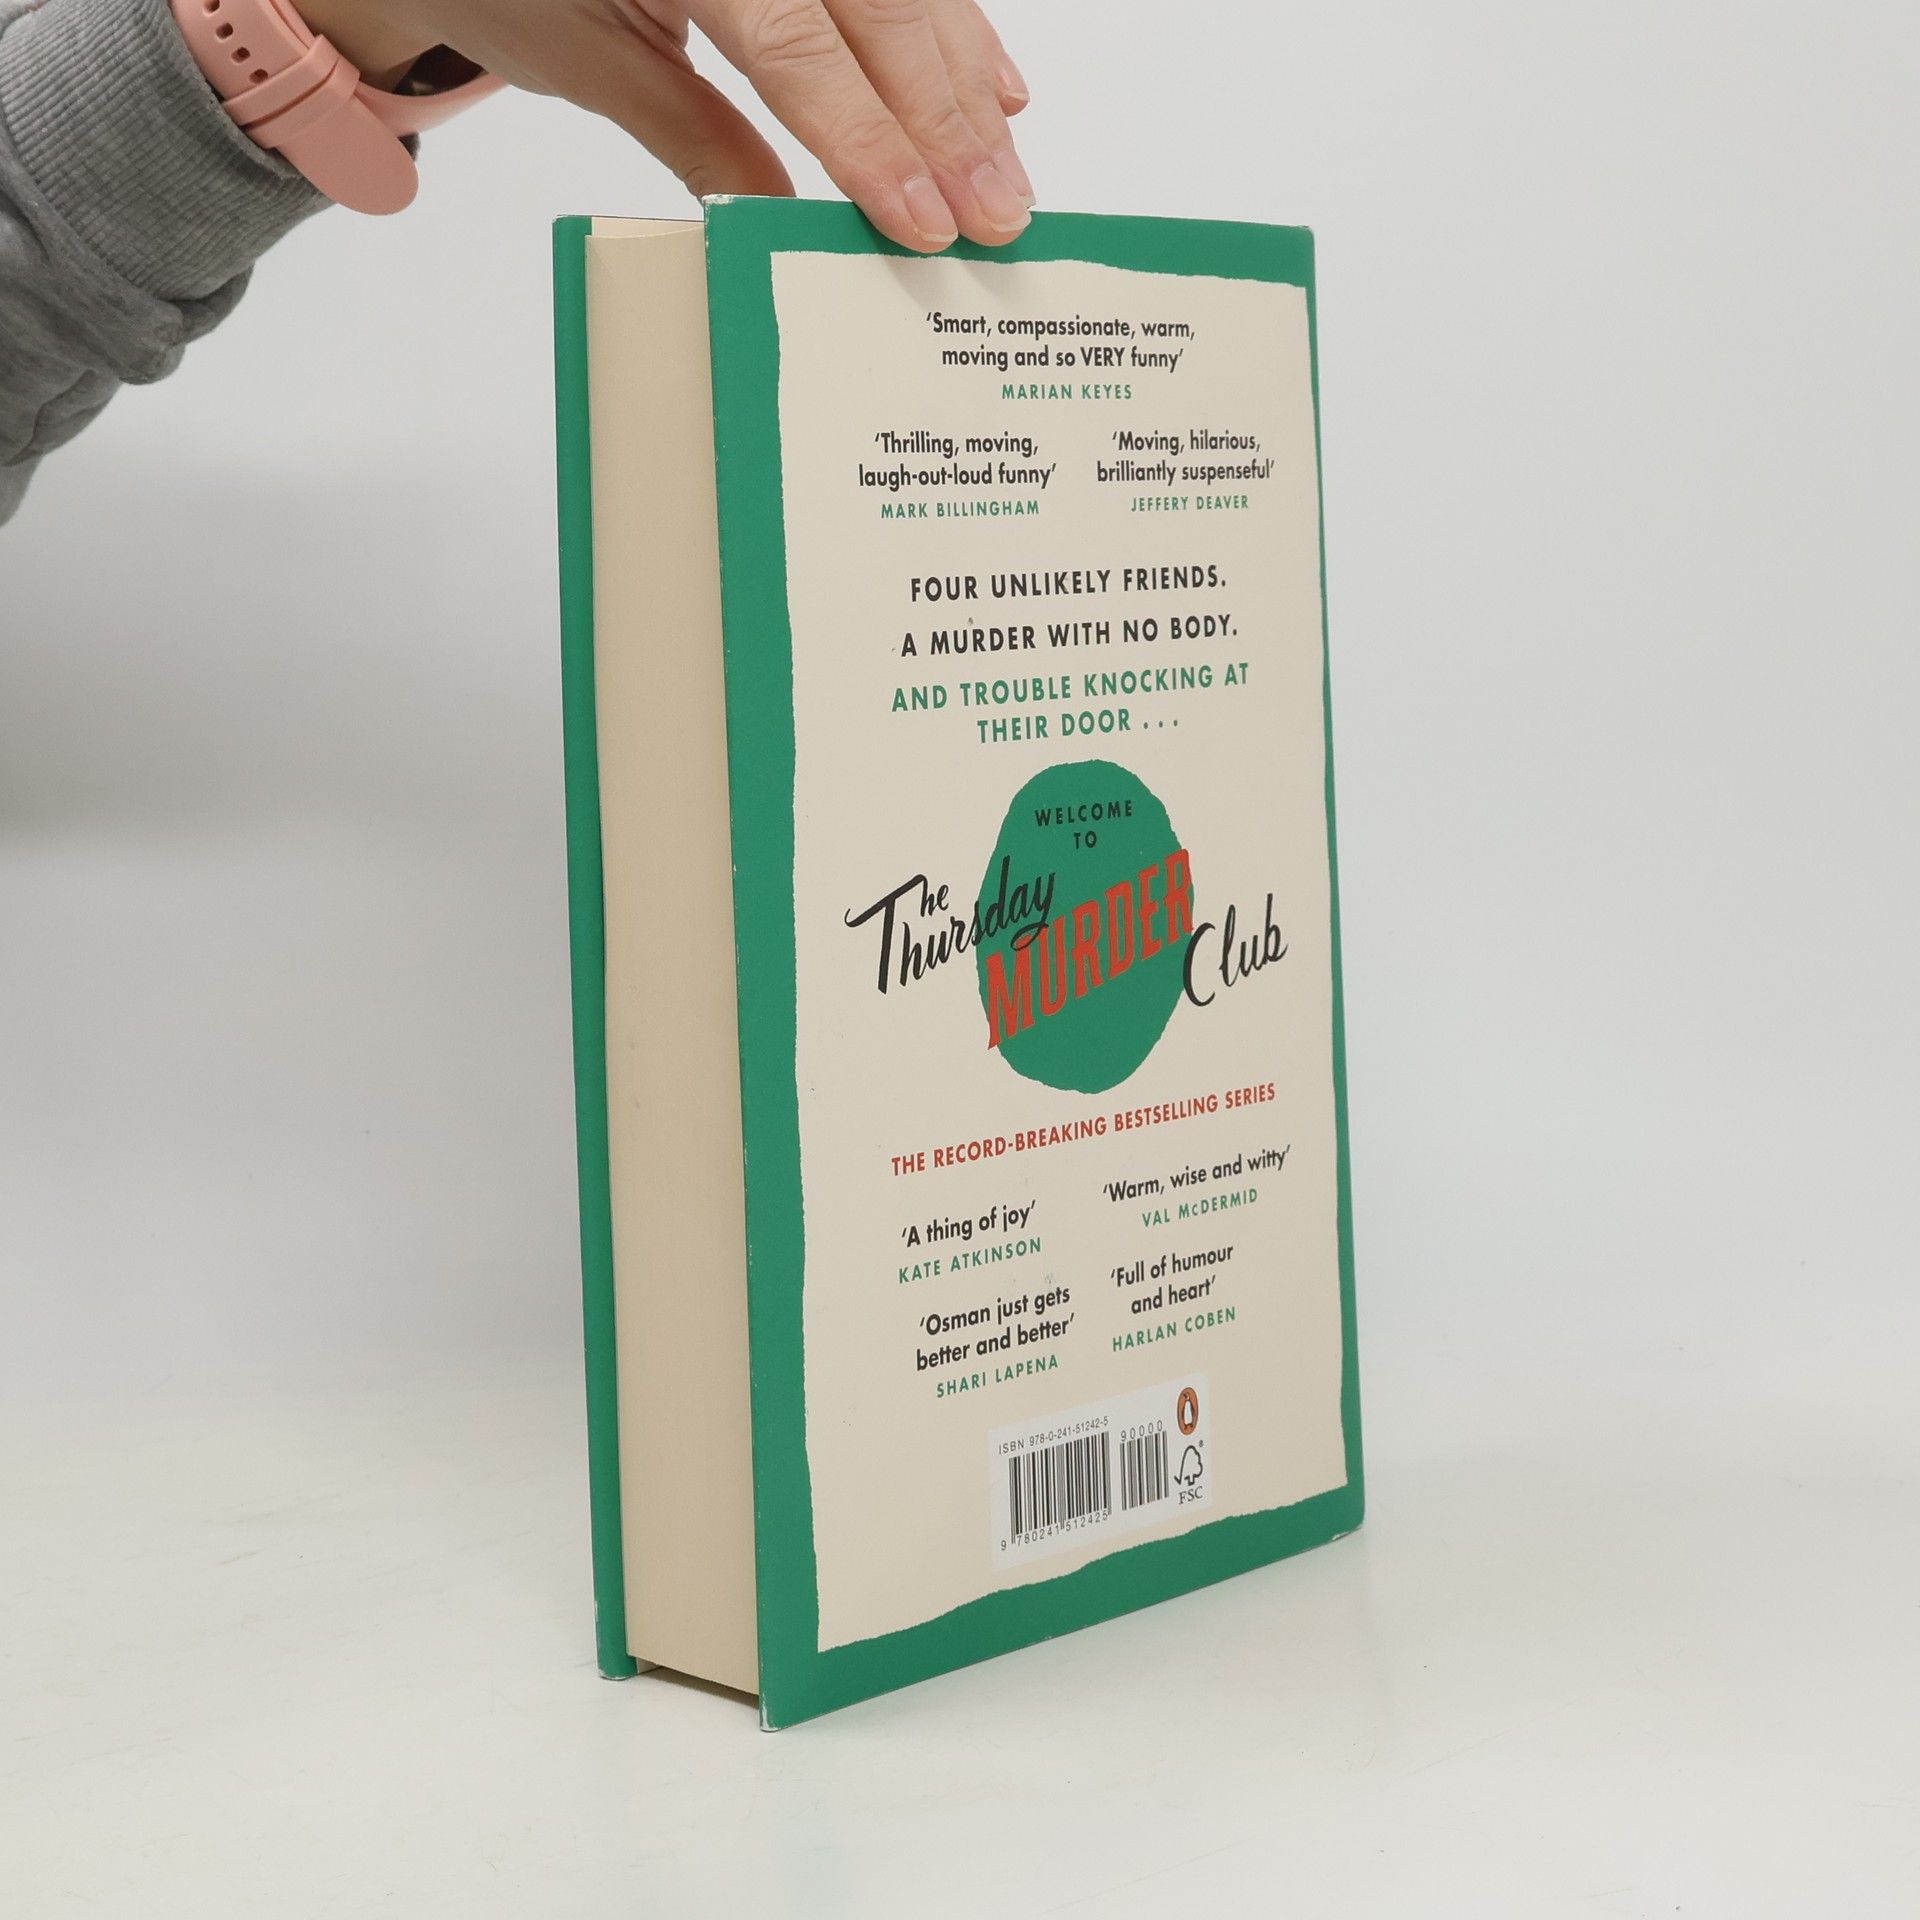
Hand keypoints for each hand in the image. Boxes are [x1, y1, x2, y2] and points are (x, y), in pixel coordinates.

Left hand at [300, 0, 1033, 251]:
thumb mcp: (587, 56)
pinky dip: (953, 26)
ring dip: (966, 81)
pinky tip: (996, 86)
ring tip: (1005, 172)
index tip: (922, 219)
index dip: (870, 138)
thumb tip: (783, 219)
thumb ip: (693, 131)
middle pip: (878, 5)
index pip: (798, 44)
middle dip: (946, 118)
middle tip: (995, 214)